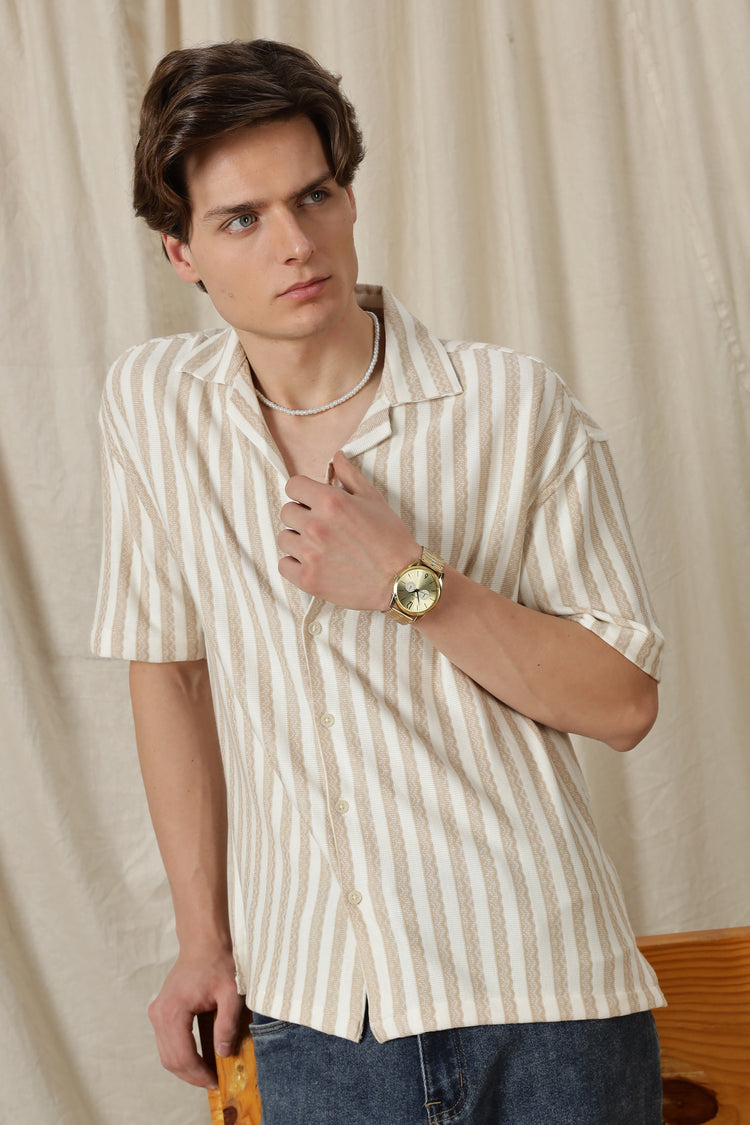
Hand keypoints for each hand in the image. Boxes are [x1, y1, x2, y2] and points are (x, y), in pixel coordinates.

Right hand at [147, 946, 243, 1087]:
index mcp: (174, 1010)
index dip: (199, 1073)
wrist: (203, 943)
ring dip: (185, 1067)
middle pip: (170, 1059)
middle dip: (192, 1075)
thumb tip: (223, 1053)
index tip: (215, 1080)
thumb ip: (227, 1024)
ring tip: (207, 1072)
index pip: (182, 1055)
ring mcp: (157, 1012)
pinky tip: (198, 1057)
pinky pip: (167, 1042)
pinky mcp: (160, 1011)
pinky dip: (180, 1054)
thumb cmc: (218, 962)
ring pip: (166, 1054)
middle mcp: (159, 1013)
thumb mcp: (231, 993)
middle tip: (213, 1081)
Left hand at [278, 451, 419, 609]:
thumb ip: (350, 475)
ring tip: (319, 545)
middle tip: (321, 525)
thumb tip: (336, 455)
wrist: (402, 578)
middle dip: (301, 515)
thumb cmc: (390, 537)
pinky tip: (313, 562)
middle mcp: (316, 526)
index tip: (312, 500)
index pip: (293, 486)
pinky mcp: (308, 579)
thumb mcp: (373, 499)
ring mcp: (310, 554)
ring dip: (298, 539)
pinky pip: (283, 565)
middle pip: (286, 512)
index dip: (303, 491)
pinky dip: (295, 564)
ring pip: (284, 538)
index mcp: (330, 502)